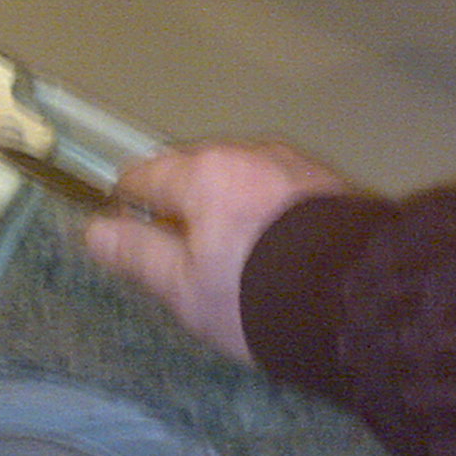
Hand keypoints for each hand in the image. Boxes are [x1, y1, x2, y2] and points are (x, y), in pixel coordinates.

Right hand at [84, 140, 353, 361]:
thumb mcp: (184, 288)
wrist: (362, 303)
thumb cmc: (256, 294)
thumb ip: (136, 253)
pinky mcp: (333, 184)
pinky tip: (279, 250)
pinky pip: (281, 190)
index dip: (127, 206)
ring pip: (241, 178)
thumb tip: (93, 228)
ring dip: (230, 206)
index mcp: (202, 172)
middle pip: (195, 171)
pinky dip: (269, 212)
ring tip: (238, 256)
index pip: (143, 175)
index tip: (129, 237)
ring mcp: (295, 163)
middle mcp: (247, 153)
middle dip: (184, 205)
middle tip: (188, 259)